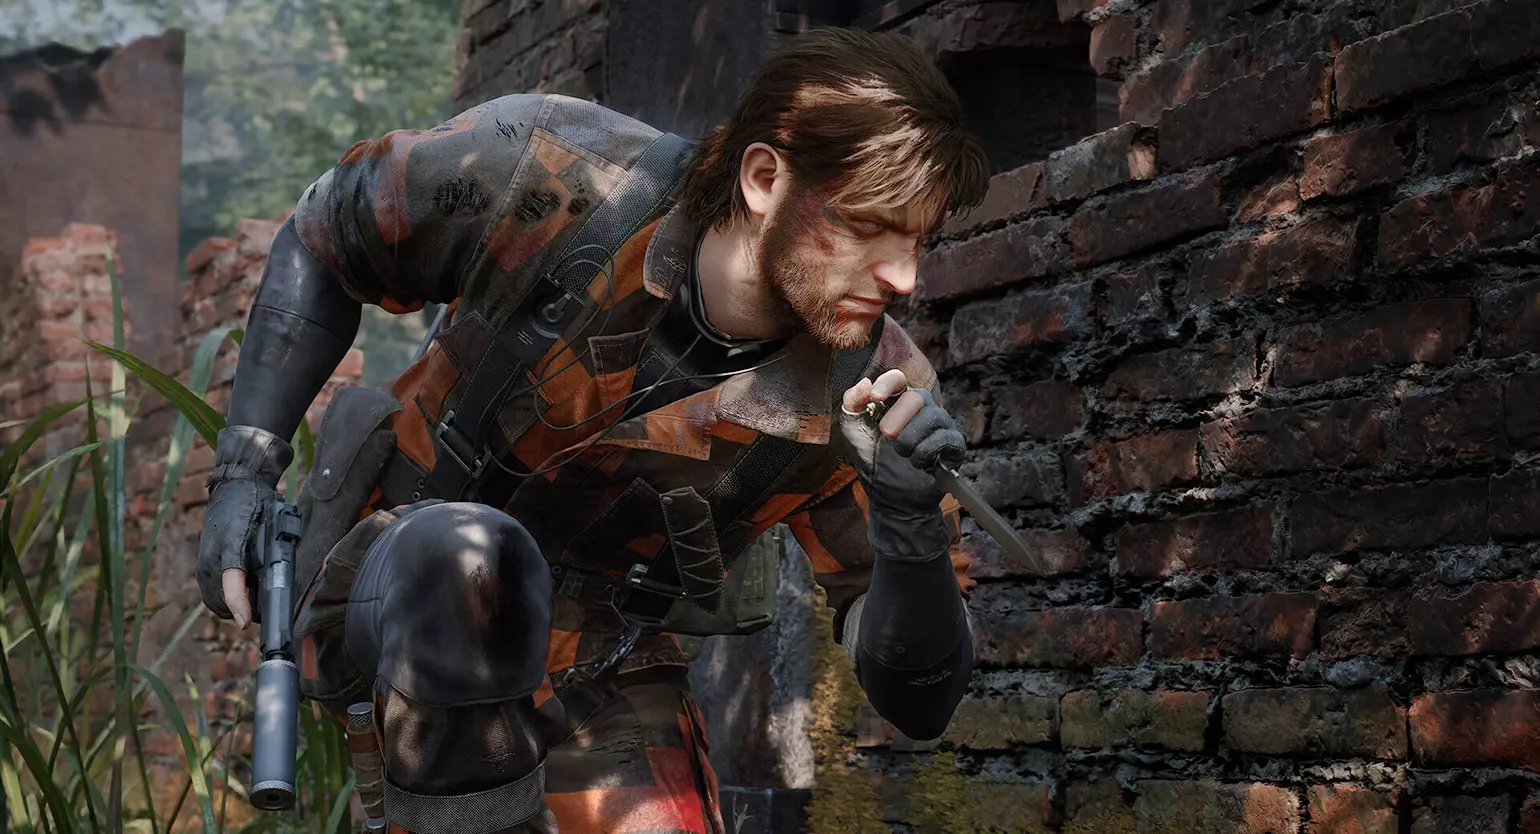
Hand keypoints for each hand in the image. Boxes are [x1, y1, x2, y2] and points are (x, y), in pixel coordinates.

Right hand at [195, 425, 292, 628]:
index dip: (239, 604)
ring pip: (214, 601)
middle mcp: (212, 558)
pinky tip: (244, 591)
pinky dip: (225, 598)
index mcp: (230, 547)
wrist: (233, 486)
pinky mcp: (202, 564)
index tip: (245, 622)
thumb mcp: (272, 524)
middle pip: (221, 602)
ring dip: (232, 607)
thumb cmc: (256, 504)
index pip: (231, 583)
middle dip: (241, 611)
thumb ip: (274, 550)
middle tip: (264, 612)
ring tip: (255, 601)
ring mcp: (204, 563)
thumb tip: (281, 578)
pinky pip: (211, 592)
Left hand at [836, 369, 964, 560]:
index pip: (898, 379)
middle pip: (918, 396)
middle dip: (898, 417)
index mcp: (897, 402)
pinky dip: (927, 451)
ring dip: (911, 437)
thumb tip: (864, 382)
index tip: (874, 398)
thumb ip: (852, 404)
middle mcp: (922, 410)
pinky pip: (947, 437)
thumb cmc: (874, 463)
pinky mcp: (953, 446)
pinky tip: (918, 463)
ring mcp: (940, 427)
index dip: (888, 383)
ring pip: (934, 416)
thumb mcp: (853, 432)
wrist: (891, 500)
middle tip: (886, 436)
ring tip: (901, 454)